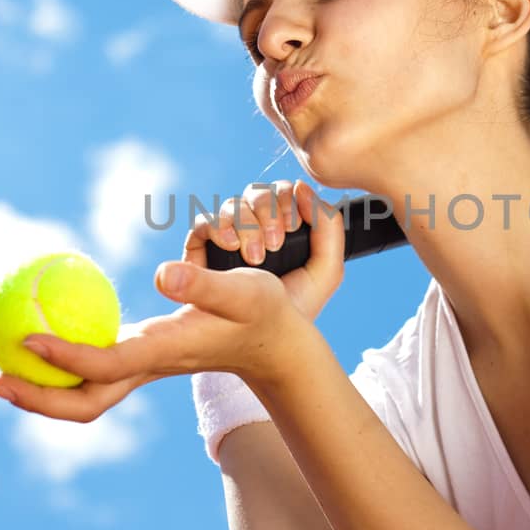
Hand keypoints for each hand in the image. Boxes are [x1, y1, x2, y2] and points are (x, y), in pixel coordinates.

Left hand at [0, 258, 312, 421]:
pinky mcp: (141, 362)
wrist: (278, 345)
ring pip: (85, 396)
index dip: (64, 358)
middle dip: (38, 399)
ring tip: (0, 371)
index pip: (104, 365)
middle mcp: (147, 368)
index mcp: (164, 353)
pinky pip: (92, 374)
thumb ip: (202, 284)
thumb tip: (158, 274)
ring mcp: (142, 370)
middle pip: (85, 402)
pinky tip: (40, 344)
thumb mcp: (244, 290)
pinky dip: (61, 369)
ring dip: (42, 392)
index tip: (27, 340)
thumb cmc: (264, 313)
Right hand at [187, 178, 344, 321]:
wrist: (267, 341)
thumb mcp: (326, 270)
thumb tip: (302, 188)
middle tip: (274, 244)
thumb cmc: (295, 308)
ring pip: (233, 206)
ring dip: (246, 223)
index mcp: (284, 228)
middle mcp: (254, 228)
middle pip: (257, 194)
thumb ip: (329, 226)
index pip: (283, 194)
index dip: (287, 201)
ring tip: (255, 256)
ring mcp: (227, 237)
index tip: (293, 226)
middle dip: (268, 212)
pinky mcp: (201, 251)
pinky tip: (231, 245)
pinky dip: (218, 226)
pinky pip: (204, 222)